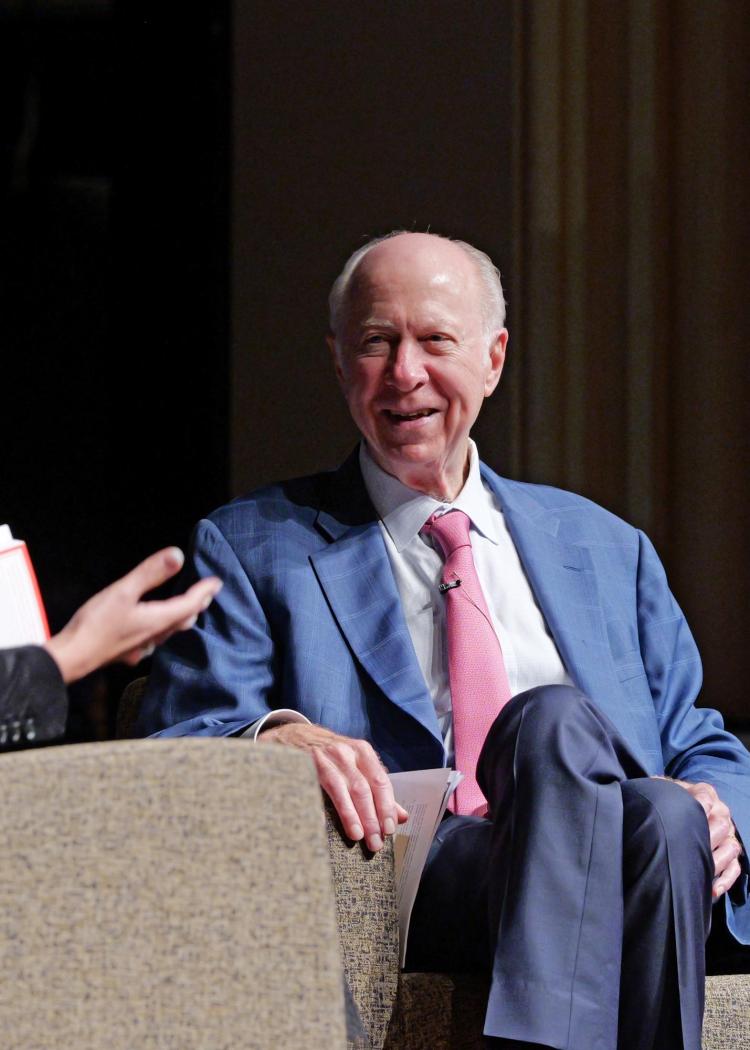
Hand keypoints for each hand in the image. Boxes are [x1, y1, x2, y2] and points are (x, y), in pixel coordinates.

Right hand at [45, 547, 221, 682]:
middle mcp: (155, 637)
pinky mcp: (128, 652)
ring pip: (170, 632)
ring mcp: (142, 648)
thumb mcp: (123, 592)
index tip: (216, 582)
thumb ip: (150, 573)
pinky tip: (154, 628)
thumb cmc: (95, 624)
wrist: (71, 658)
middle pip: (183, 620)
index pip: (190, 605)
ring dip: (181, 617)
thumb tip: (178, 555)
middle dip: (197, 605)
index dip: (204, 592)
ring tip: (188, 607)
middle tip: (207, 593)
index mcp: (158, 621)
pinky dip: (163, 628)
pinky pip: (155, 639)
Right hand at [260, 721, 408, 850]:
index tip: (390, 829)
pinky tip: (324, 826)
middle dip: (371, 817)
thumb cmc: (333, 756)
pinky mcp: (303, 765)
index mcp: (362, 751)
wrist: (296, 736)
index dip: (386, 806)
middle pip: (362, 788)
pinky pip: (313, 790)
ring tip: (358, 836)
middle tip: (376, 841)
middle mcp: (345, 752)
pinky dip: (319, 808)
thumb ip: (379, 790)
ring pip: (341, 789)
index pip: (380, 781)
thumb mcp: (358, 765)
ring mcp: (323, 758)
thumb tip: (402, 816)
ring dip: (351, 815)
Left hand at [670, 778, 742, 898]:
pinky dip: (725, 879)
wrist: (670, 809)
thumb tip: (652, 799)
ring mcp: (727, 834)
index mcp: (705, 793)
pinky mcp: (729, 853)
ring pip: (730, 848)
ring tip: (699, 872)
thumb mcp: (662, 790)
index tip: (685, 821)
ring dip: (716, 862)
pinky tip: (712, 889)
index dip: (697, 808)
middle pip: (721, 825)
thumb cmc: (664, 801)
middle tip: (687, 850)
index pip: (706, 798)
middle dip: (705, 838)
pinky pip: (734, 867)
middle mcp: (721, 812)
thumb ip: (662, 791)